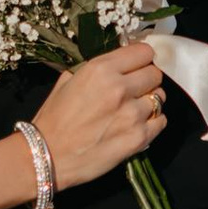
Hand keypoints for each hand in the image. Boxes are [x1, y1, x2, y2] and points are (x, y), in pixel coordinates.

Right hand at [36, 42, 166, 192]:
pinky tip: (137, 125)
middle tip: (135, 89)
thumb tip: (117, 64)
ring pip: (160, 98)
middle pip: (155, 74)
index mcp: (100, 70)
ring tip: (133, 110)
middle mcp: (119, 88)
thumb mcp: (67, 81)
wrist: (47, 156)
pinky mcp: (138, 138)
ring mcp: (132, 114)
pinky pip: (161, 121)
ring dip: (149, 102)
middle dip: (146, 80)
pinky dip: (153, 122)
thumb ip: (95, 69)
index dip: (141, 58)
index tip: (137, 65)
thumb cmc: (53, 120)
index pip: (143, 52)